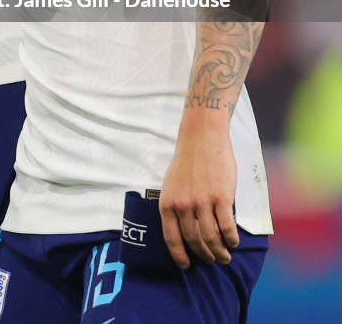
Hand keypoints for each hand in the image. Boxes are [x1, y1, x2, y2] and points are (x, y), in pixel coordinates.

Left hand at [159, 120, 238, 268]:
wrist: (202, 137)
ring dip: (219, 252)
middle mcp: (183, 205)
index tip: (186, 266)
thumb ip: (175, 206)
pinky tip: (234, 242)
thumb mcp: (171, 184)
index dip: (179, 256)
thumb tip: (181, 230)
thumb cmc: (187, 160)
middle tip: (212, 260)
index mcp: (167, 202)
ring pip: (211, 238)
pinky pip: (227, 227)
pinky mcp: (221, 198)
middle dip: (204, 255)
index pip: (171, 239)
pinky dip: (231, 239)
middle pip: (194, 241)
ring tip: (225, 256)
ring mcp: (202, 202)